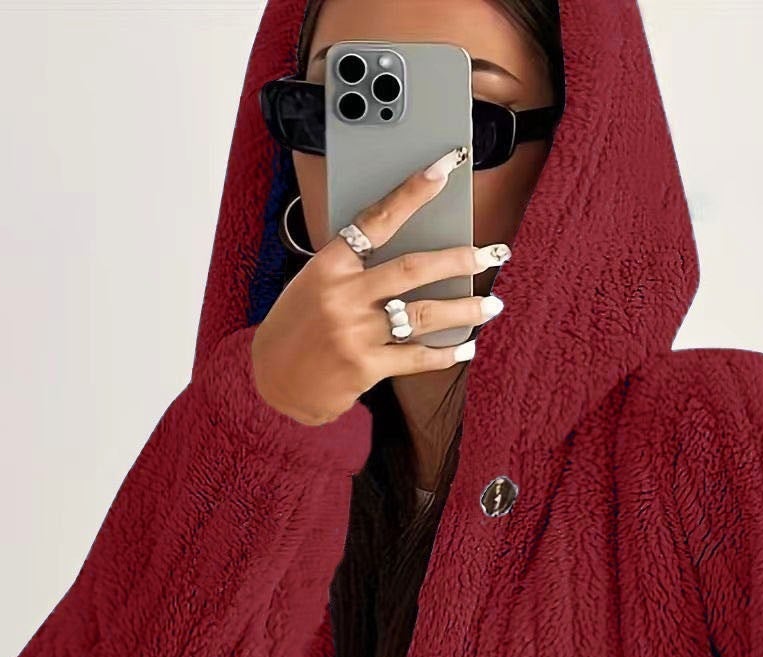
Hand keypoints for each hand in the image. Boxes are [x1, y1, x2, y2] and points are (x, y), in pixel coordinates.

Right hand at [250, 149, 509, 427]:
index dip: (412, 192)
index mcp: (329, 265)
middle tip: (492, 253)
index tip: (442, 169)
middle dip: (459, 259)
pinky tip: (466, 347)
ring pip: (423, 314)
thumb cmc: (298, 327)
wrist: (270, 381)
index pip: (376, 219)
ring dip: (464, 309)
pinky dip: (446, 353)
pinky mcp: (364, 368)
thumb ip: (356, 270)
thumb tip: (414, 261)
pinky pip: (416, 357)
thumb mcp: (315, 284)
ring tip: (491, 304)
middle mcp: (343, 296)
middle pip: (413, 269)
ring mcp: (354, 333)